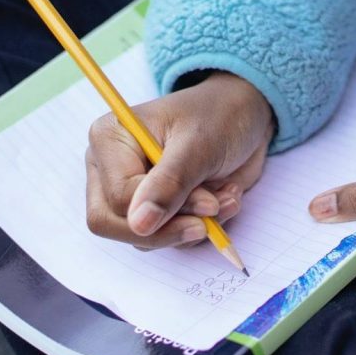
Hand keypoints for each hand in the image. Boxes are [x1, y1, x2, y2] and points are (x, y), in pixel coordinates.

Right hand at [85, 71, 273, 248]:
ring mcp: (131, 192)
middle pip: (114, 225)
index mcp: (110, 139)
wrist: (246, 116)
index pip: (118, 198)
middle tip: (210, 218)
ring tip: (225, 197)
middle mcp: (111, 168)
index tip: (208, 203)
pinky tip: (224, 199)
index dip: (161, 210)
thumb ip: (169, 184)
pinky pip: (169, 238)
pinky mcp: (156, 209)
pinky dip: (202, 227)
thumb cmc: (219, 117)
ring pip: (145, 237)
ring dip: (193, 226)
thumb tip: (140, 225)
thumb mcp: (199, 145)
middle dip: (169, 229)